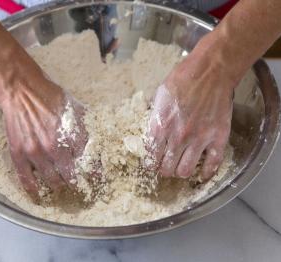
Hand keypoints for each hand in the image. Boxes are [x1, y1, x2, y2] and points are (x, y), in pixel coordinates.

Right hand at [0, 75, 87, 199]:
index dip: (95, 176)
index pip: (89, 165)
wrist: (23, 90)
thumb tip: (98, 142)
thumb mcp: (77, 110)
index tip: (98, 182)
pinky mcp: (19, 154)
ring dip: (60, 186)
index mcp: (73, 137)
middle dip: (78, 184)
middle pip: (72, 178)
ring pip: (52, 181)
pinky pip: (26, 179)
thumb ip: (87, 129)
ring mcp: (36, 153)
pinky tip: (39, 196)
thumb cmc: (52, 97)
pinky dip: (34, 191)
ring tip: (62, 186)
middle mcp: (56, 148)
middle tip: (80, 186)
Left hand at [146, 51, 234, 179]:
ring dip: (181, 172)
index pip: (151, 158)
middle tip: (166, 166)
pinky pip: (212, 164)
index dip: (151, 164)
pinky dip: (206, 173)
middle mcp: (177, 137)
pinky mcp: (217, 138)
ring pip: (185, 171)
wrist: (210, 71)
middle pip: (166, 169)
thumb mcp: (159, 96)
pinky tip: (202, 174)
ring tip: (181, 167)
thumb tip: (151, 127)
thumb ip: (154, 115)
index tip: (153, 164)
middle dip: (164, 170)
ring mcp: (199, 139)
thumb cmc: (183, 79)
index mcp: (160, 127)